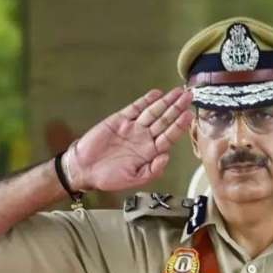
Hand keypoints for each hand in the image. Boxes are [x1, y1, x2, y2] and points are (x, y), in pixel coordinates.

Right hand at [64, 87, 193, 191]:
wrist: (83, 169)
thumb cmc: (108, 177)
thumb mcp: (134, 180)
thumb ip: (152, 170)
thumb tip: (166, 157)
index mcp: (150, 152)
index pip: (169, 136)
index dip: (179, 126)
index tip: (189, 115)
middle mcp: (144, 138)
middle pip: (164, 120)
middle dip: (177, 108)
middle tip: (189, 96)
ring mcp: (133, 128)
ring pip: (153, 112)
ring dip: (166, 102)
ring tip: (178, 92)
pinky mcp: (120, 120)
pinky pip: (135, 108)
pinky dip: (146, 101)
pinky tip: (157, 94)